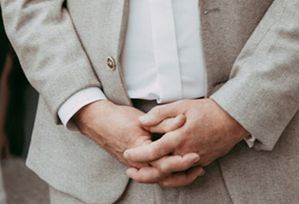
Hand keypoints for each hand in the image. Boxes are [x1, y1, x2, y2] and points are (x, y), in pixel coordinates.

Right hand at [73, 100, 197, 175]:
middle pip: (164, 177)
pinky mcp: (136, 165)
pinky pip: (153, 175)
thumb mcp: (142, 119)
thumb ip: (162, 123)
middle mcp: (138, 163)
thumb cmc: (119, 118)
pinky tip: (177, 168)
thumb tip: (182, 121)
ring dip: (177, 177)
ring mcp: (136, 166)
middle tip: (199, 166)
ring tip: (193, 170)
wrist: (98, 122)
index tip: (195, 154)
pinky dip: (167, 173)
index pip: (164, 164)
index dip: (181, 161)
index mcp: (140, 151)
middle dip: (183, 174)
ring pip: (159, 179)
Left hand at [123, 98, 247, 186]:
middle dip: (143, 172)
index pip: (154, 151)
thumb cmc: (206, 110)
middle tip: (130, 170)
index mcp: (179, 138)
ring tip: (143, 173)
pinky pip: (184, 173)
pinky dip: (172, 175)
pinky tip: (163, 172)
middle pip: (161, 169)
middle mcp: (186, 153)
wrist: (231, 120)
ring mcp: (195, 160)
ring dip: (156, 176)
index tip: (127, 154)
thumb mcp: (181, 105)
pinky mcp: (202, 162)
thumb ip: (160, 114)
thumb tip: (143, 122)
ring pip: (172, 175)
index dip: (139, 154)